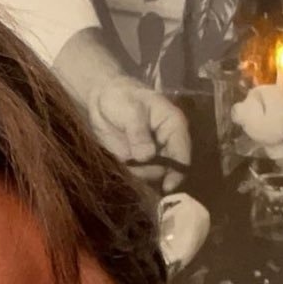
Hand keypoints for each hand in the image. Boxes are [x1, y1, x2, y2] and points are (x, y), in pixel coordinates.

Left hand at [87, 78, 190, 193]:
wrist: (100, 98)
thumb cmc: (121, 96)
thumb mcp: (130, 110)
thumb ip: (139, 133)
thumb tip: (147, 157)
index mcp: (173, 125)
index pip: (182, 152)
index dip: (178, 171)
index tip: (168, 186)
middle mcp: (167, 142)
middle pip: (169, 168)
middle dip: (154, 175)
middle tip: (135, 170)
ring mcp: (153, 153)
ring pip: (153, 174)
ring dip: (140, 175)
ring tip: (124, 162)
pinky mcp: (137, 160)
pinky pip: (138, 174)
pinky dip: (130, 174)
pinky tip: (121, 166)